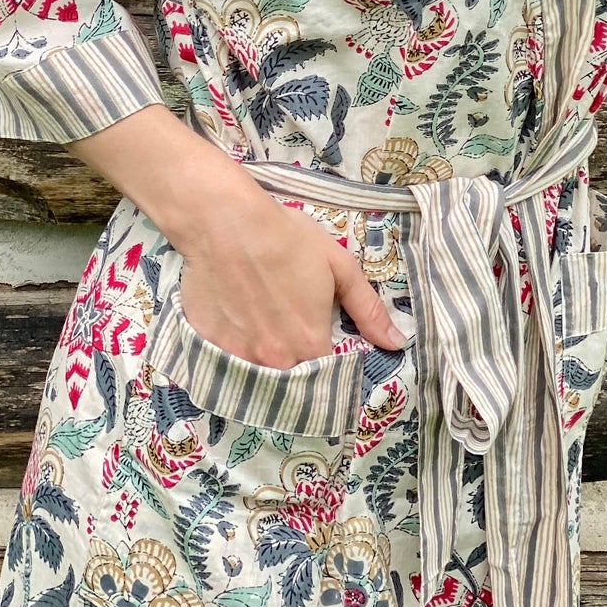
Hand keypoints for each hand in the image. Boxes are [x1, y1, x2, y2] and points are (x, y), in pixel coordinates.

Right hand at [69, 102, 405, 370]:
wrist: (225, 222)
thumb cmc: (286, 239)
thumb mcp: (339, 267)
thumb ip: (368, 310)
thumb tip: (398, 344)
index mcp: (311, 343)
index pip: (328, 378)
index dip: (330, 369)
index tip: (325, 354)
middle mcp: (275, 360)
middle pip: (292, 383)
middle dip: (298, 373)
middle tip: (293, 342)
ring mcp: (238, 356)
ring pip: (258, 377)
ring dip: (266, 366)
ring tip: (264, 337)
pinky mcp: (208, 346)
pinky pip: (226, 364)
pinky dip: (234, 356)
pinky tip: (235, 330)